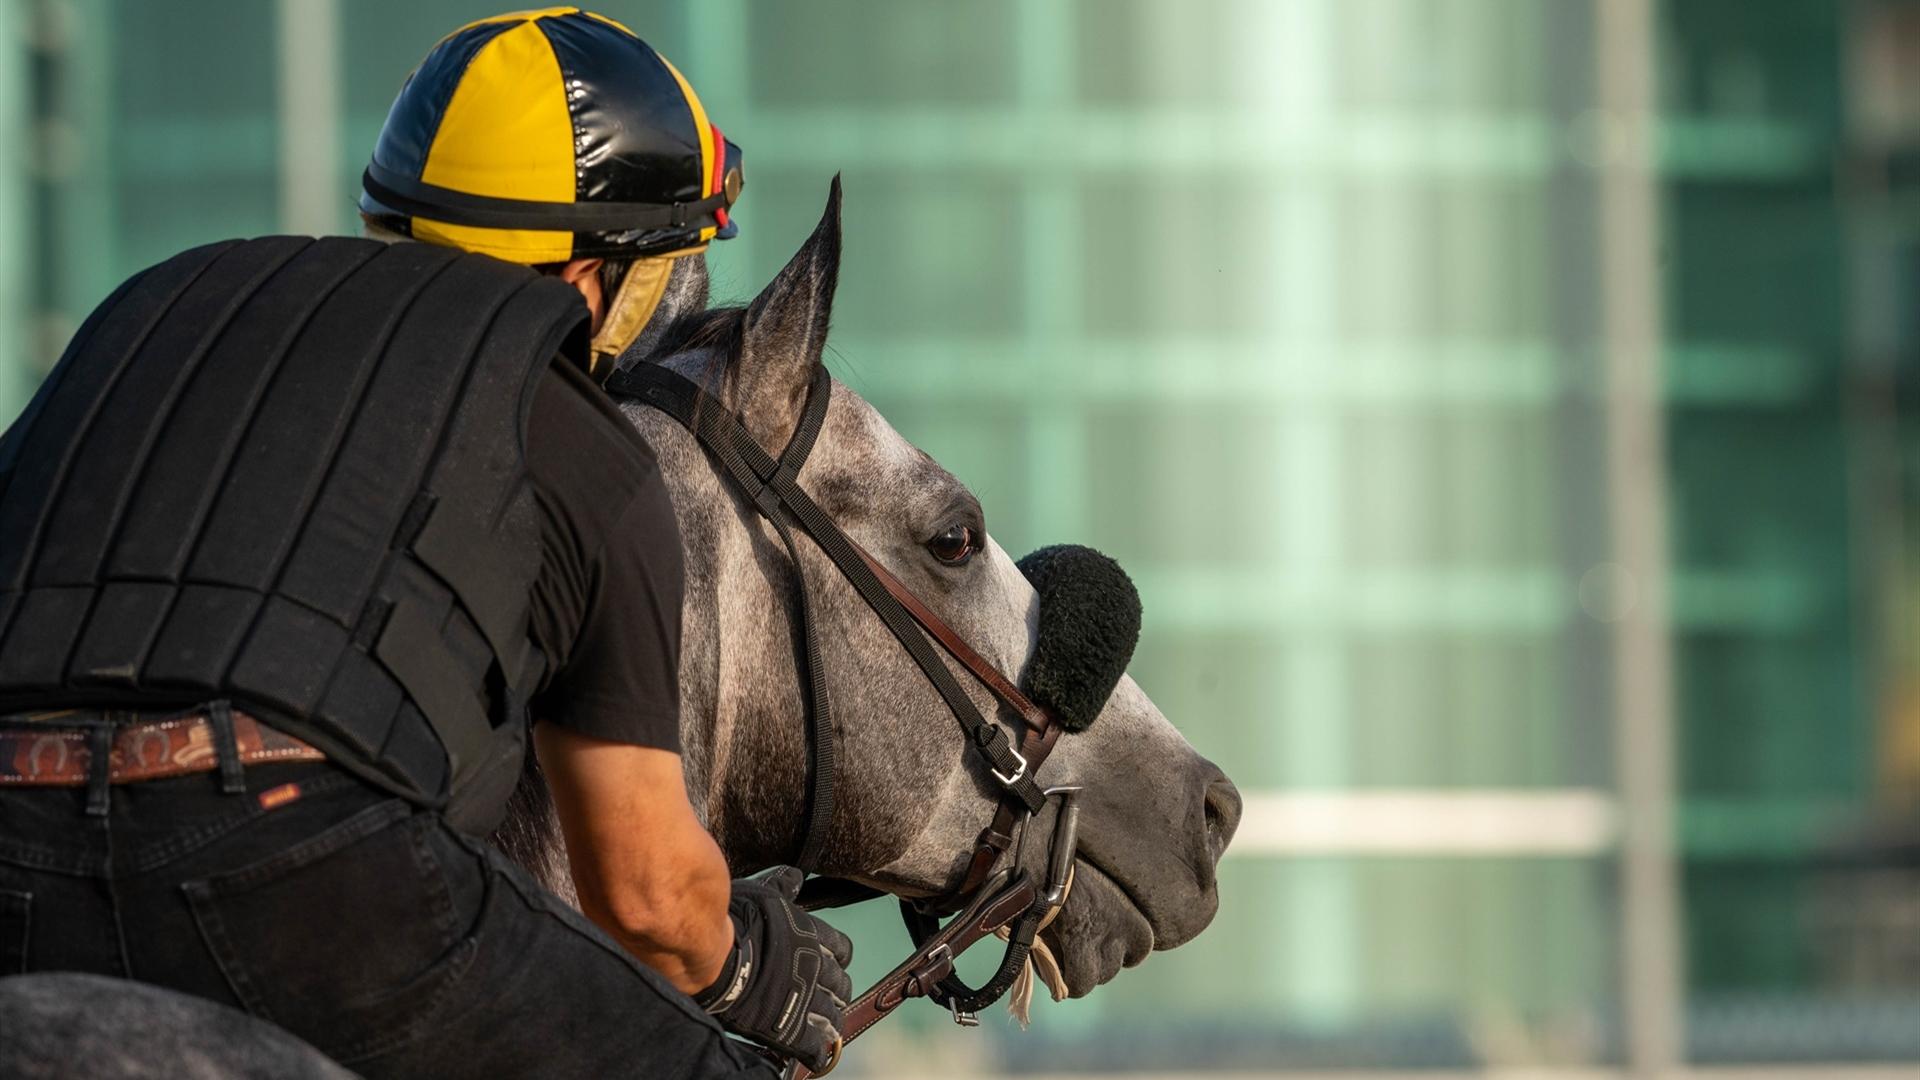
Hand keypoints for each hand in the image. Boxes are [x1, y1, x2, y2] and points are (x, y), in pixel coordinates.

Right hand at [694, 866, 852, 1071]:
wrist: (715, 958)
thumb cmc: (734, 920)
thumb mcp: (762, 894)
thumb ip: (782, 887)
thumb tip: (796, 876)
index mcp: (812, 936)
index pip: (841, 950)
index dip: (837, 957)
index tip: (831, 962)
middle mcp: (816, 968)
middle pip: (840, 984)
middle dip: (835, 989)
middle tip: (828, 994)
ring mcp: (805, 999)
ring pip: (833, 1015)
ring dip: (830, 1019)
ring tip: (824, 1023)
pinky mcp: (789, 1028)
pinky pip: (814, 1045)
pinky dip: (818, 1050)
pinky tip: (817, 1052)